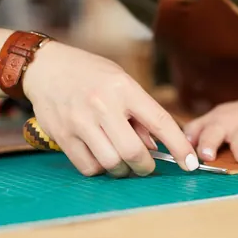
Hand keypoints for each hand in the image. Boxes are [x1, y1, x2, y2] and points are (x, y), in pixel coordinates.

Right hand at [21, 41, 198, 177]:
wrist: (46, 68)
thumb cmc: (91, 74)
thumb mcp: (122, 82)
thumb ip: (140, 113)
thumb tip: (157, 146)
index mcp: (124, 88)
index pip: (160, 122)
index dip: (180, 147)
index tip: (191, 164)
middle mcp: (102, 105)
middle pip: (133, 152)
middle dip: (146, 167)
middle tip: (146, 165)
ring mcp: (80, 122)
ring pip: (111, 163)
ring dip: (123, 170)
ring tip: (122, 160)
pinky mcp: (63, 136)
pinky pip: (89, 167)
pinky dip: (100, 169)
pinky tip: (101, 157)